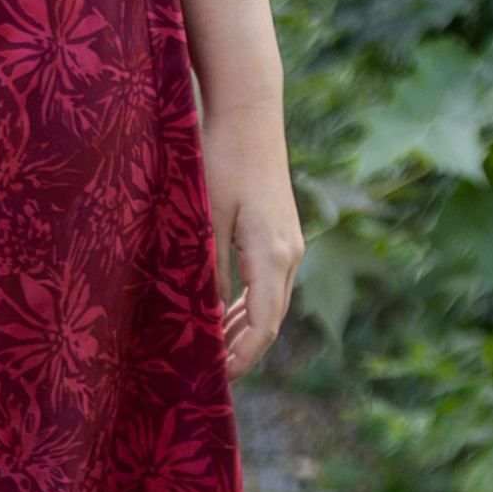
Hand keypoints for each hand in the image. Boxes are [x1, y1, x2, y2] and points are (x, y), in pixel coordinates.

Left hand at [203, 99, 303, 378]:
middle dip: (242, 352)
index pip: (262, 327)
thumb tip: (202, 317)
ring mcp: (289, 244)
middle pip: (270, 322)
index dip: (241, 359)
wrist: (249, 111)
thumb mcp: (205, 217)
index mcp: (272, 256)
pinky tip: (224, 314)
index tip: (213, 380)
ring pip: (271, 304)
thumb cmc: (221, 157)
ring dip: (245, 330)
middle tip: (206, 375)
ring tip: (212, 353)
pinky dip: (249, 306)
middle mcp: (289, 255)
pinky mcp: (281, 233)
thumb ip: (206, 268)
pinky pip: (270, 284)